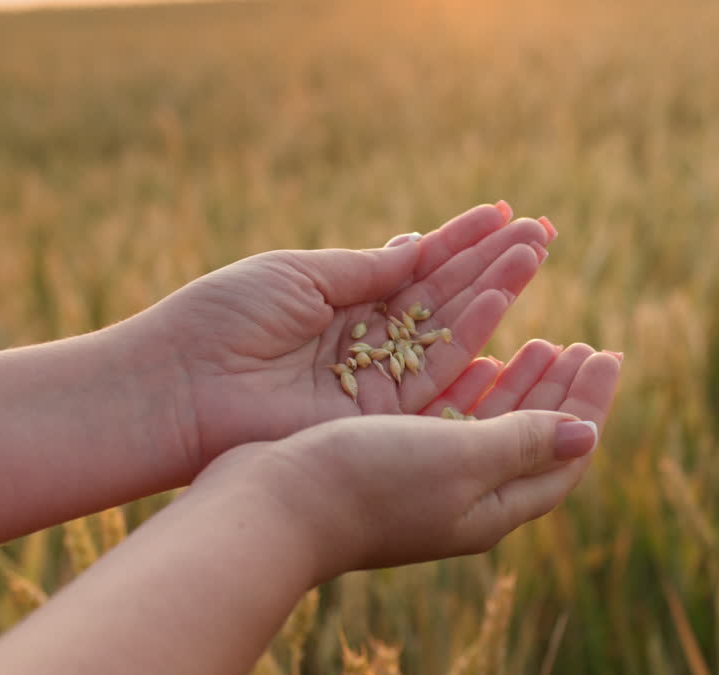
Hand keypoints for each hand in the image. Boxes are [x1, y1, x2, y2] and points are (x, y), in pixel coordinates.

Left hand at [126, 202, 554, 470]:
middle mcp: (370, 343)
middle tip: (540, 230)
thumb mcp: (299, 275)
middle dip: (492, 263)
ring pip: (452, 331)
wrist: (178, 386)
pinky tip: (500, 297)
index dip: (461, 242)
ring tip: (534, 250)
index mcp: (345, 304)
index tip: (504, 213)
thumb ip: (366, 269)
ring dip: (494, 290)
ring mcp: (378, 381)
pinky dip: (471, 335)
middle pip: (445, 299)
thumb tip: (417, 244)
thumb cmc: (222, 320)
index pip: (418, 269)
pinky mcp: (380, 416)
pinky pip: (436, 373)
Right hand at [193, 349, 619, 579]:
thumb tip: (588, 433)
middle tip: (587, 347)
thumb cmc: (367, 482)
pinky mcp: (390, 463)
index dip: (589, 404)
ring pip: (495, 427)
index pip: (563, 456)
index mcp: (491, 508)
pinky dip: (476, 387)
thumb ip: (523, 441)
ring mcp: (426, 485)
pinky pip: (455, 420)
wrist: (266, 508)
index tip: (608, 354)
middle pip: (535, 441)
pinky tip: (481, 360)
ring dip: (523, 385)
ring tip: (545, 343)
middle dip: (564, 392)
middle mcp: (464, 501)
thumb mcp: (459, 457)